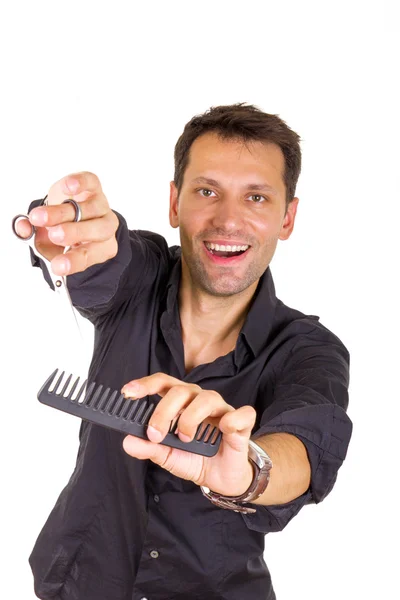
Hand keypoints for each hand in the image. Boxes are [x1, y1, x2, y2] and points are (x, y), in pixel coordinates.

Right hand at [15, 171, 118, 274]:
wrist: (70, 210)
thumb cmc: (62, 231)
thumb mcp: (48, 243)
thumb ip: (37, 241)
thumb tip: (24, 229)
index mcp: (100, 248)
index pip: (89, 255)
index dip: (73, 261)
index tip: (57, 266)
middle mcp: (105, 228)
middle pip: (95, 231)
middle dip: (73, 232)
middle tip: (54, 235)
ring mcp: (101, 206)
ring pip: (87, 209)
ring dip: (62, 212)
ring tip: (40, 217)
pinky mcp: (93, 187)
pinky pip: (91, 183)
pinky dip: (79, 183)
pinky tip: (69, 187)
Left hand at [121, 373, 256, 496]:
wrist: (223, 478)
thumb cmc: (197, 459)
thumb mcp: (168, 456)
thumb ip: (149, 448)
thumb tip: (128, 442)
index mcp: (180, 403)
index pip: (162, 383)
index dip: (145, 384)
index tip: (127, 392)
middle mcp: (199, 400)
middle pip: (180, 390)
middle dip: (164, 411)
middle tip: (156, 434)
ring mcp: (222, 409)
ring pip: (206, 398)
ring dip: (190, 418)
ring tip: (186, 439)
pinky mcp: (242, 423)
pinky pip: (242, 413)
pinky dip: (232, 420)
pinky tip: (224, 429)